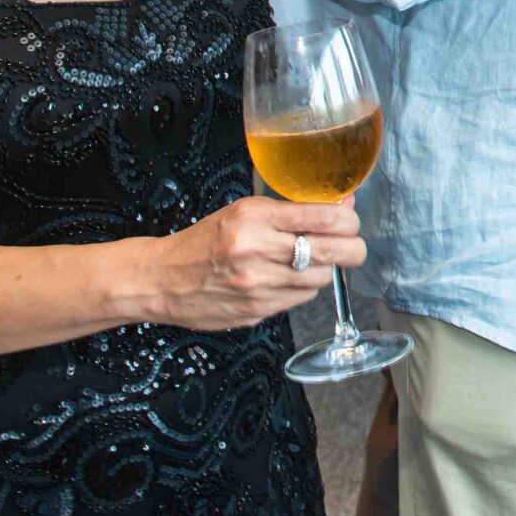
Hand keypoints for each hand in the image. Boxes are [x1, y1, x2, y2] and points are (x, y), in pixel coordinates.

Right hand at [144, 195, 365, 329]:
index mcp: (254, 218)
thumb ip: (292, 210)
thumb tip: (341, 205)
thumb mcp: (244, 211)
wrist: (162, 280)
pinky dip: (304, 288)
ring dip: (326, 269)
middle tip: (354, 245)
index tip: (350, 219)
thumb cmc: (204, 241)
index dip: (348, 219)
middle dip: (353, 248)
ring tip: (315, 261)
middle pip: (332, 251)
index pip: (323, 217)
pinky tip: (290, 278)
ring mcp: (258, 285)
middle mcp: (258, 251)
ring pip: (321, 278)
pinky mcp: (258, 311)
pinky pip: (301, 299)